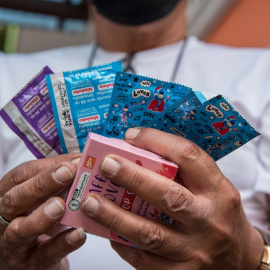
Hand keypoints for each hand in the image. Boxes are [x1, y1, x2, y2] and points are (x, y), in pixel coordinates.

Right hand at [0, 154, 85, 269]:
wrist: (31, 259)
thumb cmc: (38, 218)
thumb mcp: (43, 196)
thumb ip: (60, 179)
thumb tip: (84, 160)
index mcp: (10, 194)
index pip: (21, 176)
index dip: (46, 168)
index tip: (72, 162)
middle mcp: (6, 218)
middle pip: (15, 200)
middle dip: (42, 184)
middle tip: (68, 173)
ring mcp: (15, 244)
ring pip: (21, 231)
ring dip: (42, 216)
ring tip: (62, 205)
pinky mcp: (31, 265)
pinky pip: (44, 256)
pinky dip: (62, 244)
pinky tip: (79, 233)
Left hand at [81, 128, 263, 269]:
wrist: (240, 258)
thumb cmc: (221, 215)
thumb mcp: (212, 187)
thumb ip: (182, 172)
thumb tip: (140, 153)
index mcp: (218, 191)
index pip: (189, 157)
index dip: (158, 141)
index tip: (132, 135)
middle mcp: (207, 220)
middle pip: (167, 196)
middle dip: (132, 177)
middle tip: (105, 165)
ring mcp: (193, 251)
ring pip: (149, 233)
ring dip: (114, 216)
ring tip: (90, 201)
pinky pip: (143, 260)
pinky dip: (121, 242)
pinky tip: (107, 230)